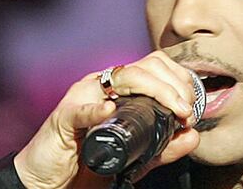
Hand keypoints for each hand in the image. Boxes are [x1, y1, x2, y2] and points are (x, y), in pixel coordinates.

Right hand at [13, 51, 200, 188]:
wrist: (49, 181)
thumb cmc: (89, 163)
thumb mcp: (135, 155)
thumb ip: (163, 147)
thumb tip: (193, 135)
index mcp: (119, 90)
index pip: (155, 67)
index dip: (180, 81)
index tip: (193, 107)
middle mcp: (102, 86)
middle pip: (144, 66)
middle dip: (173, 85)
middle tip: (186, 112)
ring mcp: (82, 97)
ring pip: (121, 77)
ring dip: (155, 91)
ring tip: (173, 112)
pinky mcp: (63, 117)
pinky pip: (82, 108)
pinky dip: (98, 109)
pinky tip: (111, 112)